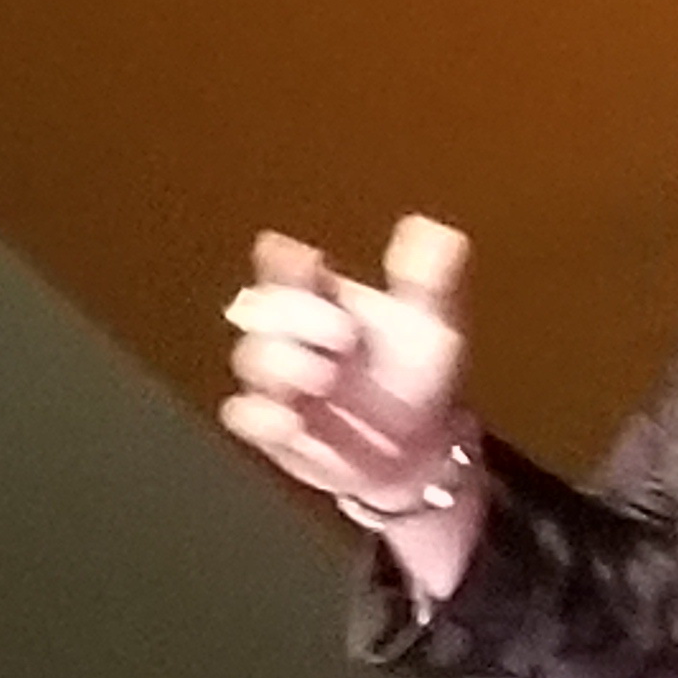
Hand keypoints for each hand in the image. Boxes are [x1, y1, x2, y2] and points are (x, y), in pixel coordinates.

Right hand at [222, 214, 472, 510]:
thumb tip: (429, 228)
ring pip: (251, 358)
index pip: (286, 265)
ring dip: (283, 364)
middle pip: (261, 307)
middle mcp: (291, 334)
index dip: (285, 260)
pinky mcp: (270, 426)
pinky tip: (292, 420)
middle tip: (345, 334)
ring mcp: (277, 380)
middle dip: (295, 315)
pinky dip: (262, 416)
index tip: (308, 261)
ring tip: (327, 376)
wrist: (420, 449)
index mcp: (322, 298)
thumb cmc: (416, 375)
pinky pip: (245, 415)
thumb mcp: (432, 324)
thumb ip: (427, 279)